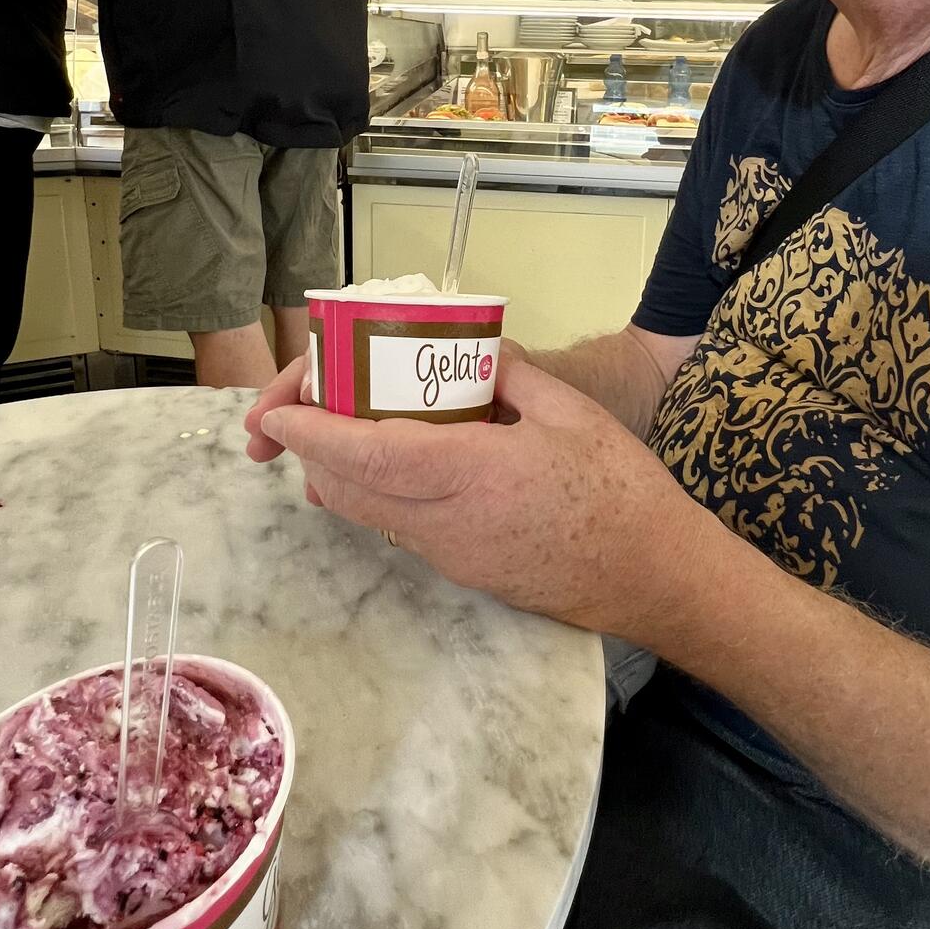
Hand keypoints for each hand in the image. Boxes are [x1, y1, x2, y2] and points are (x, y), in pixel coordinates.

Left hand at [249, 351, 711, 640]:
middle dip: (310, 450)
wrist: (653, 576)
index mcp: (471, 473)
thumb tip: (477, 352)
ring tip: (341, 425)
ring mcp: (449, 554)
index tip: (276, 412)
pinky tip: (396, 458)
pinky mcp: (461, 570)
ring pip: (367, 513)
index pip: (366, 453)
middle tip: (304, 408)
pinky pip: (398, 528)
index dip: (311, 432)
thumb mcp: (571, 413)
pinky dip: (376, 491)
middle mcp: (445, 523)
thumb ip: (513, 375)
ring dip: (339, 472)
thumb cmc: (621, 490)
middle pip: (346, 489)